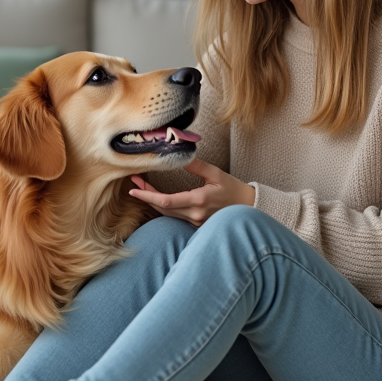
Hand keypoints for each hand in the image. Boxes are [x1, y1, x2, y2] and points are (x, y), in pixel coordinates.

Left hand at [129, 158, 255, 226]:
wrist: (248, 207)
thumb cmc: (233, 189)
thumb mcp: (216, 174)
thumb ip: (198, 166)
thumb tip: (182, 155)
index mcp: (198, 200)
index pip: (165, 201)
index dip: (147, 196)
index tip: (133, 189)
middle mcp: (194, 214)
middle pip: (162, 208)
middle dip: (146, 195)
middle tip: (135, 181)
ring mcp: (195, 222)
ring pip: (167, 213)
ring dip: (153, 201)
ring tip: (142, 187)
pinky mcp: (196, 225)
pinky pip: (175, 216)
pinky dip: (164, 206)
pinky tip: (157, 197)